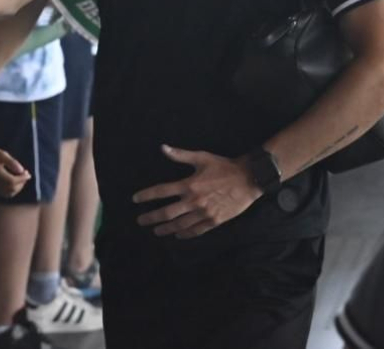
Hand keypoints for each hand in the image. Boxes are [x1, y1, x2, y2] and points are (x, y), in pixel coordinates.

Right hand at [0, 144, 30, 197]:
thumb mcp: (1, 154)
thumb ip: (11, 162)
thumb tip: (21, 170)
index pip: (13, 182)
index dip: (22, 179)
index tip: (28, 172)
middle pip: (12, 189)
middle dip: (21, 182)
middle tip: (25, 173)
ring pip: (9, 193)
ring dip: (17, 187)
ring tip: (20, 177)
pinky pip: (4, 193)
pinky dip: (12, 189)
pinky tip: (14, 180)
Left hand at [132, 146, 262, 239]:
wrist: (248, 179)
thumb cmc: (224, 166)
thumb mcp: (202, 157)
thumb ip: (180, 155)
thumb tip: (162, 148)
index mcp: (189, 184)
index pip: (161, 191)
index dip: (146, 195)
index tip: (135, 199)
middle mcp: (194, 201)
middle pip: (167, 213)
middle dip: (151, 218)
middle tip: (140, 221)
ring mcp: (204, 213)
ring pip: (179, 225)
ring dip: (165, 228)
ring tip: (155, 231)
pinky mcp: (214, 221)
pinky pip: (196, 231)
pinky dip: (184, 234)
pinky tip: (177, 235)